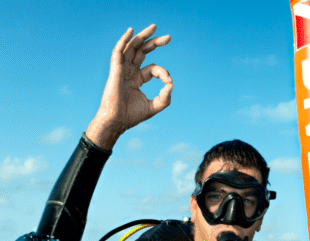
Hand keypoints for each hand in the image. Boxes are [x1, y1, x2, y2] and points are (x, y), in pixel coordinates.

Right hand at [85, 25, 172, 148]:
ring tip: (154, 27)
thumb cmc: (132, 116)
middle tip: (169, 37)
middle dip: (155, 43)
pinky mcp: (115, 70)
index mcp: (137, 79)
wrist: (117, 121)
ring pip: (131, 48)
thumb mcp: (154, 106)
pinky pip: (118, 52)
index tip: (169, 82)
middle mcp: (129, 71)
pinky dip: (124, 41)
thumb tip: (172, 84)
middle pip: (142, 52)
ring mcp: (121, 70)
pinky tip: (131, 32)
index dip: (164, 73)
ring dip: (142, 37)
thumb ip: (165, 97)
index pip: (154, 69)